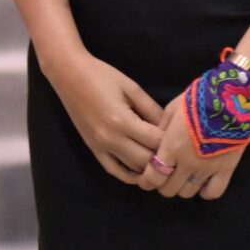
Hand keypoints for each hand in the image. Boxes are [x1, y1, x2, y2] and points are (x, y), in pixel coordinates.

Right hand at [42, 48, 166, 185]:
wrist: (68, 74)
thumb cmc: (101, 75)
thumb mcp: (132, 88)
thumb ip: (153, 110)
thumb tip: (172, 128)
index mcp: (122, 121)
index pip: (157, 142)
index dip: (173, 141)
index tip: (182, 137)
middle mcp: (111, 139)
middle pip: (148, 161)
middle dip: (165, 158)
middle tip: (177, 152)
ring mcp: (100, 146)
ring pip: (134, 169)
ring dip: (150, 167)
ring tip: (164, 161)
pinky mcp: (93, 148)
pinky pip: (114, 170)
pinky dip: (130, 176)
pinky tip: (143, 172)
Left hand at [138, 84, 248, 201]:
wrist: (228, 102)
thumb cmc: (196, 102)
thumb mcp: (170, 111)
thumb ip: (161, 131)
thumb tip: (154, 144)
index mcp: (170, 148)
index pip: (153, 177)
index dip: (147, 182)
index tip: (146, 180)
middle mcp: (186, 163)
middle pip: (168, 189)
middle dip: (162, 185)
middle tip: (164, 176)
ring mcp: (207, 169)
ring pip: (188, 193)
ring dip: (181, 188)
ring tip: (182, 178)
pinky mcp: (226, 170)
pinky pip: (214, 193)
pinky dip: (205, 192)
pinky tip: (202, 184)